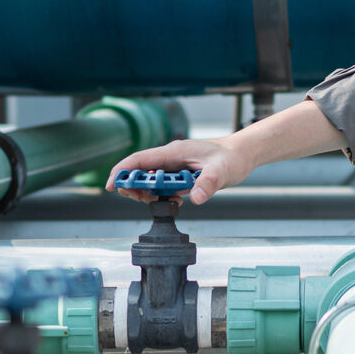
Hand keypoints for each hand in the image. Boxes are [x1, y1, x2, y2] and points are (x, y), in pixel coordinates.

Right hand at [104, 98, 347, 205]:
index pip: (140, 159)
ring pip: (150, 179)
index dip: (122, 171)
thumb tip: (195, 198)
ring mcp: (174, 165)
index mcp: (174, 152)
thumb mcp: (222, 171)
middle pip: (140, 170)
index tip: (112, 185)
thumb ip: (207, 184)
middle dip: (132, 185)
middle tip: (138, 199)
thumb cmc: (232, 157)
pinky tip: (174, 201)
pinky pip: (163, 185)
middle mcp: (170, 157)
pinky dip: (161, 195)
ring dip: (148, 192)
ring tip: (158, 201)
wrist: (243, 154)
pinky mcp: (180, 174)